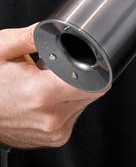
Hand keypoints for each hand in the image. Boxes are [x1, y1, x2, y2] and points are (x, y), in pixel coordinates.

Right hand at [0, 24, 105, 148]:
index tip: (83, 59)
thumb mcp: (2, 50)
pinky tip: (44, 99)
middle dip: (79, 76)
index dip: (92, 66)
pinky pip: (74, 114)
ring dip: (72, 90)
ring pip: (84, 102)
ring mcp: (54, 132)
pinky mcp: (55, 139)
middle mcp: (52, 118)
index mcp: (42, 94)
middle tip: (51, 71)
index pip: (94, 81)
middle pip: (91, 91)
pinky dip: (65, 104)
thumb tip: (57, 27)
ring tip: (44, 85)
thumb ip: (32, 35)